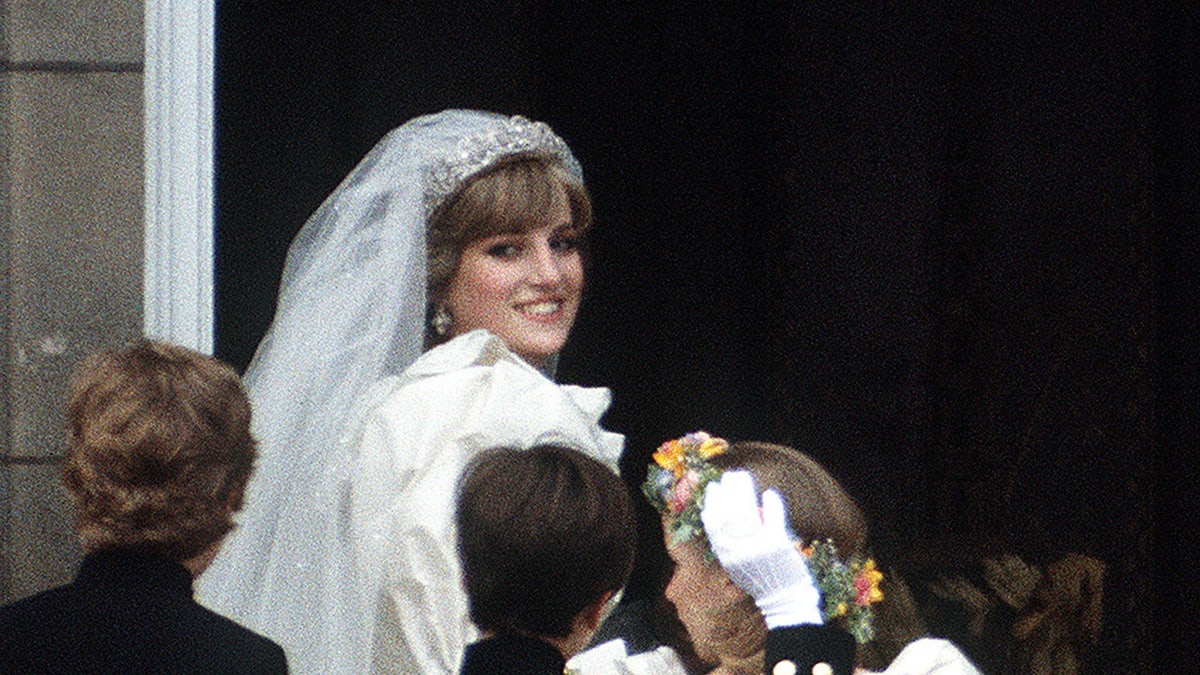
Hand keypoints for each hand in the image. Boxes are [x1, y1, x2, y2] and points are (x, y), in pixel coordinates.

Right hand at [700, 471, 822, 627]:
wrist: (784, 600)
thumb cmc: (761, 580)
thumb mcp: (737, 566)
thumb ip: (729, 545)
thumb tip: (724, 516)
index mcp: (726, 556)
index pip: (713, 524)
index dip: (711, 503)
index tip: (713, 488)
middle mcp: (738, 550)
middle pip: (728, 512)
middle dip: (726, 490)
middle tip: (728, 476)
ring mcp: (757, 546)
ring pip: (746, 510)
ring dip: (743, 489)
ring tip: (743, 477)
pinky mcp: (776, 544)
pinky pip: (772, 516)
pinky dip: (771, 503)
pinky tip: (769, 493)